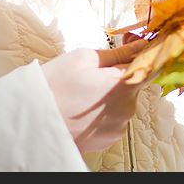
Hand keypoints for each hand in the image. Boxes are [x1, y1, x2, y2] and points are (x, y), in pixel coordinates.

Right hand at [40, 38, 148, 153]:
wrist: (32, 122)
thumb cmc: (54, 86)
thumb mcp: (84, 58)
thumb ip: (118, 53)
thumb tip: (141, 45)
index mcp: (124, 85)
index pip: (151, 66)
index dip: (143, 55)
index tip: (133, 48)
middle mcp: (127, 108)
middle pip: (134, 84)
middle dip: (119, 76)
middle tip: (94, 73)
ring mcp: (119, 126)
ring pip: (123, 102)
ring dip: (111, 95)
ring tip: (83, 93)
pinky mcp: (109, 139)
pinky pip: (114, 119)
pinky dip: (104, 112)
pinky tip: (83, 108)